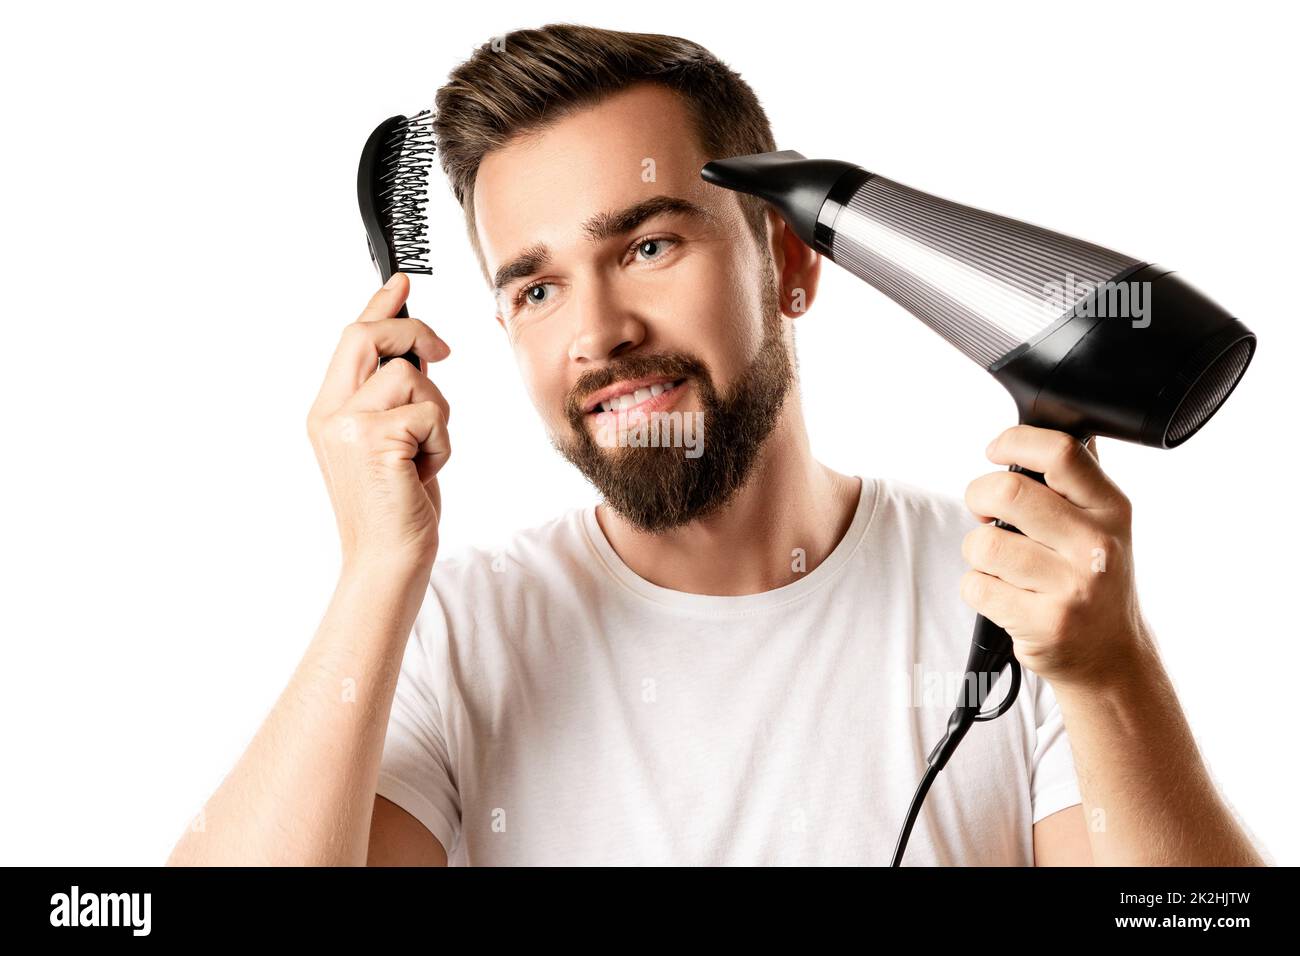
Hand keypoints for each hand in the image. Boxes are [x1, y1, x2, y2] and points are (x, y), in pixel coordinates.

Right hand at [306, 274, 451, 572]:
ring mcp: (348, 425)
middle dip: (413, 332)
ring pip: (413, 377)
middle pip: (368, 336)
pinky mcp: (376, 439)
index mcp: (327, 411)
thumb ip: (394, 400)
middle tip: (443, 353)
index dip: (378, 305)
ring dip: (438, 415)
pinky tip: (425, 471)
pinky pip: (432, 412)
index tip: (401, 280)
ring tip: (424, 455)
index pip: (351, 340)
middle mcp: (329, 413)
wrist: (386, 563)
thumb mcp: (391, 444)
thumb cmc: (396, 508)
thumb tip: (422, 354)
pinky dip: (443, 443)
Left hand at [960, 425, 1152, 688]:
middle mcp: (1097, 545)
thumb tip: (1051, 424)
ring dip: (977, 552)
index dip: (1013, 441)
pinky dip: (978, 588)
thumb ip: (1078, 478)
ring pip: (983, 543)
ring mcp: (1072, 587)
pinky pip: (976, 586)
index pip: (1060, 452)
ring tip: (1001, 564)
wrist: (1111, 657)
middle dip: (978, 497)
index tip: (995, 451)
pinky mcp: (1044, 624)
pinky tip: (1005, 595)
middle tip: (985, 514)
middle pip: (1005, 491)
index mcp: (1111, 509)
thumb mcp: (1104, 524)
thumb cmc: (1094, 580)